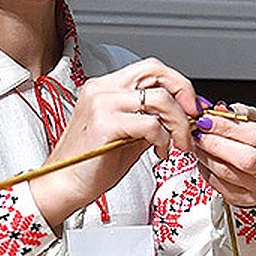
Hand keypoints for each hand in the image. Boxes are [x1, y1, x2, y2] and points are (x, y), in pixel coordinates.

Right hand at [29, 58, 197, 229]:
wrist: (63, 185)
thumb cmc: (92, 164)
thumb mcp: (129, 135)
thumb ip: (152, 119)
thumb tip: (183, 115)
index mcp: (106, 87)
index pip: (151, 69)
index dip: (178, 85)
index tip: (191, 107)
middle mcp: (102, 89)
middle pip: (156, 71)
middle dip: (183, 94)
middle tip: (192, 119)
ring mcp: (102, 103)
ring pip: (159, 98)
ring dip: (178, 123)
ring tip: (177, 144)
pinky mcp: (105, 124)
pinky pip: (150, 124)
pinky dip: (164, 139)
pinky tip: (160, 152)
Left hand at [191, 102, 255, 206]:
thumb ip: (244, 114)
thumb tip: (221, 109)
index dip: (229, 127)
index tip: (209, 118)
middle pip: (247, 158)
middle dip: (217, 143)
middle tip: (200, 131)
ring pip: (229, 173)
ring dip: (208, 155)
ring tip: (198, 141)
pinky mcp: (244, 200)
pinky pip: (219, 184)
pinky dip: (206, 168)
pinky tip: (203, 156)